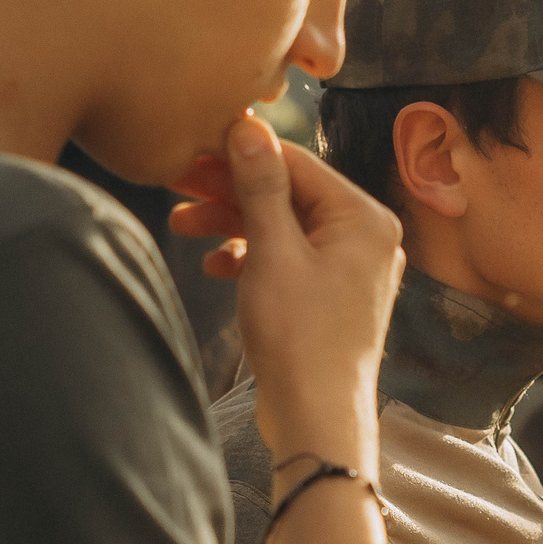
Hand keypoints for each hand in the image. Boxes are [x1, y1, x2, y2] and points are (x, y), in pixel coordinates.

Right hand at [169, 113, 403, 469]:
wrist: (317, 415)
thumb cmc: (301, 336)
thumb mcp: (273, 251)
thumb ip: (260, 187)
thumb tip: (248, 128)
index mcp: (365, 219)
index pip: (297, 163)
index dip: (240, 153)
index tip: (192, 146)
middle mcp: (367, 238)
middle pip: (288, 194)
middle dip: (230, 190)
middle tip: (175, 183)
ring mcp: (351, 268)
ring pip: (283, 226)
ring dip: (232, 222)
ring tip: (181, 225)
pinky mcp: (331, 294)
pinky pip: (287, 258)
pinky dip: (251, 256)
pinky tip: (215, 265)